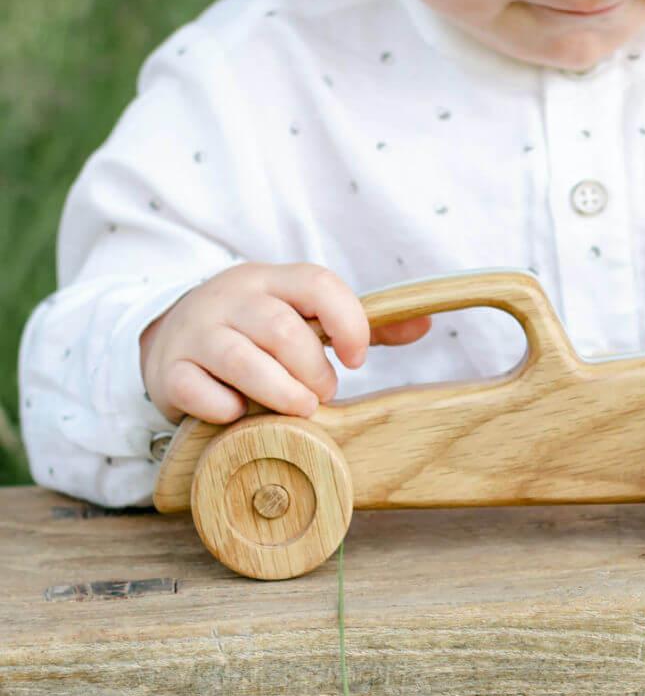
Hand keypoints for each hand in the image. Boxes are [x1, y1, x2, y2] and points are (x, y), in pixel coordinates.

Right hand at [139, 262, 431, 424]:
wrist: (172, 336)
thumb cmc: (257, 331)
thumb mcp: (302, 316)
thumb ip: (358, 323)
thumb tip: (424, 323)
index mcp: (272, 280)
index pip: (317, 284)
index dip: (348, 321)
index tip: (358, 357)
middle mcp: (232, 298)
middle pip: (282, 329)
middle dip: (313, 370)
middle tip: (323, 392)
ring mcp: (196, 333)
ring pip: (242, 360)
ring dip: (281, 392)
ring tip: (301, 409)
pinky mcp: (169, 370)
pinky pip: (197, 390)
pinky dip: (225, 409)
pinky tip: (241, 415)